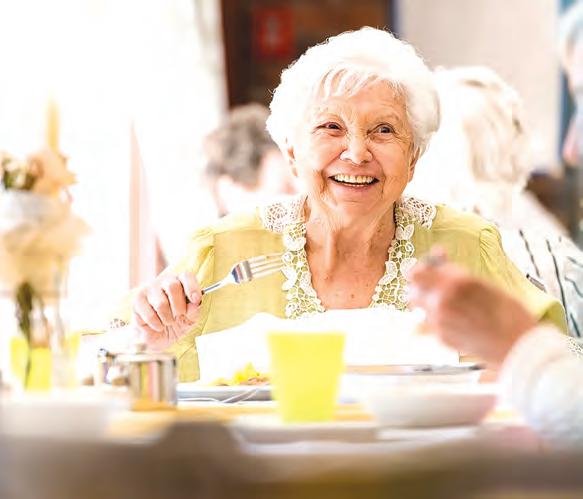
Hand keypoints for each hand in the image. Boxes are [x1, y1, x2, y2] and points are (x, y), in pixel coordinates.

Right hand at [132, 272, 201, 350]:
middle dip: (179, 306)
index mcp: (179, 282)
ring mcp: (148, 290)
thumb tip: (195, 303)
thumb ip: (194, 310)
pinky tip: (157, 325)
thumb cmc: (177, 323)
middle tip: (179, 316)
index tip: (196, 300)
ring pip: (161, 304)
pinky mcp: (137, 302)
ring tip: (167, 322)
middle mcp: (163, 282)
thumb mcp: (191, 319)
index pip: (186, 276)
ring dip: (168, 319)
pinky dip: (157, 325)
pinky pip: (150, 316)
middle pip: (173, 286)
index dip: (192, 287)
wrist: (158, 336)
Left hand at [407, 251, 535, 365]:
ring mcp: (439, 322)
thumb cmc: (510, 313)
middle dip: (420, 286)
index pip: (418, 273)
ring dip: (426, 302)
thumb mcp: (486, 284)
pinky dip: (435, 319)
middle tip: (432, 285)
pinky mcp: (441, 338)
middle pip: (412, 290)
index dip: (422, 269)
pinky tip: (454, 319)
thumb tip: (438, 255)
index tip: (428, 268)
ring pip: (418, 308)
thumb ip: (456, 271)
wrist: (519, 347)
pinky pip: (428, 323)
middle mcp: (442, 301)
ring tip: (444, 303)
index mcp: (455, 282)